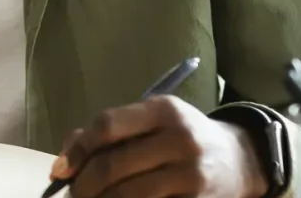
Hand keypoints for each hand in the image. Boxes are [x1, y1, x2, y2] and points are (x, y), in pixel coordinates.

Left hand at [49, 95, 265, 197]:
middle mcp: (179, 139)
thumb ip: (107, 133)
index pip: (107, 126)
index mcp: (163, 110)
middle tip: (74, 195)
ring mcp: (191, 174)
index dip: (77, 150)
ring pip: (127, 195)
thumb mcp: (151, 121)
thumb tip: (60, 165)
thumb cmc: (181, 138)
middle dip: (83, 186)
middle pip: (112, 166)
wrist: (240, 159)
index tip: (61, 170)